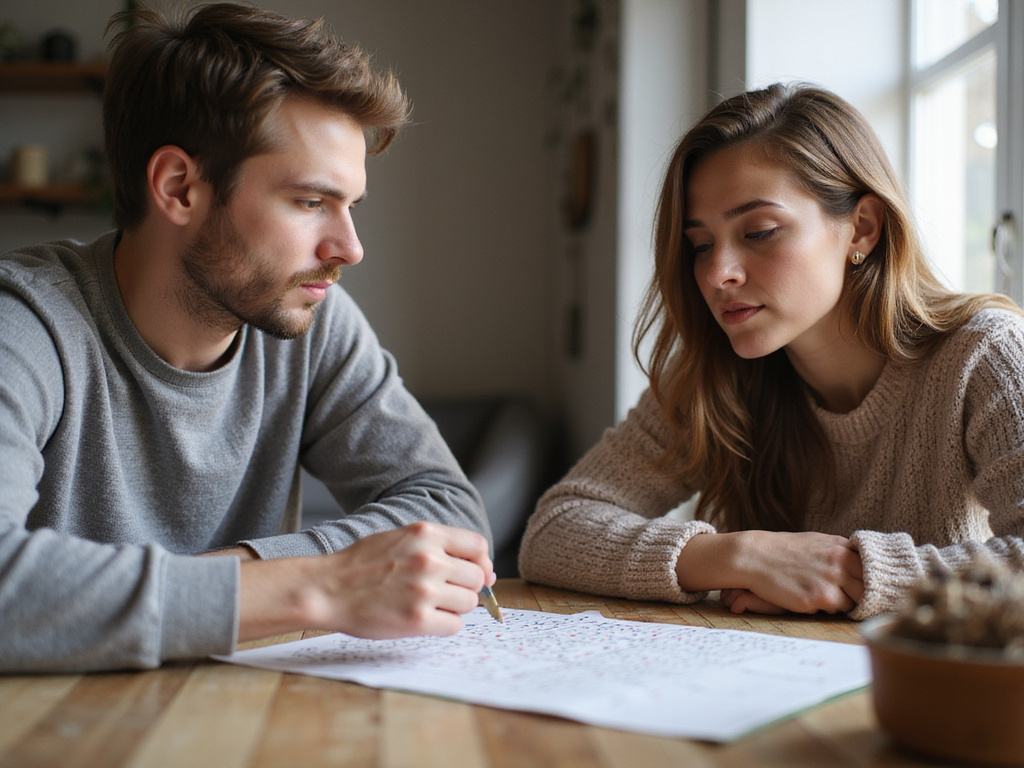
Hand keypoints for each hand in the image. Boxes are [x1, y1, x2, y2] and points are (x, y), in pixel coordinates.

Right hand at [237, 522, 493, 641]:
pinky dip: (445, 625)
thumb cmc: (362, 564)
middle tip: (446, 593)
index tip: (480, 574)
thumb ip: (437, 546)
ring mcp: (425, 590)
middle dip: (466, 587)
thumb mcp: (400, 537)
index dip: (482, 563)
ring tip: (431, 605)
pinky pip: (454, 625)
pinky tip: (425, 620)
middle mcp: (430, 560)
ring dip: (456, 607)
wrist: (328, 589)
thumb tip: (481, 566)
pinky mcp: (417, 620)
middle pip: (477, 578)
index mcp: (426, 534)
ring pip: (468, 603)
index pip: (478, 546)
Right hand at [676, 530, 863, 614]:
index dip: (870, 580)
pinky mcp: (816, 599)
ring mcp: (829, 582)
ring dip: (843, 601)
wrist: (756, 556)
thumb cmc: (787, 549)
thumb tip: (869, 564)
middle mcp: (840, 564)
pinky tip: (810, 596)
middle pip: (868, 589)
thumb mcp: (820, 541)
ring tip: (824, 592)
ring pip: (853, 602)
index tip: (866, 586)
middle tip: (847, 594)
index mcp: (842, 548)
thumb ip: (844, 551)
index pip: (873, 571)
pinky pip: (834, 610)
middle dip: (860, 594)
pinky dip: (827, 606)